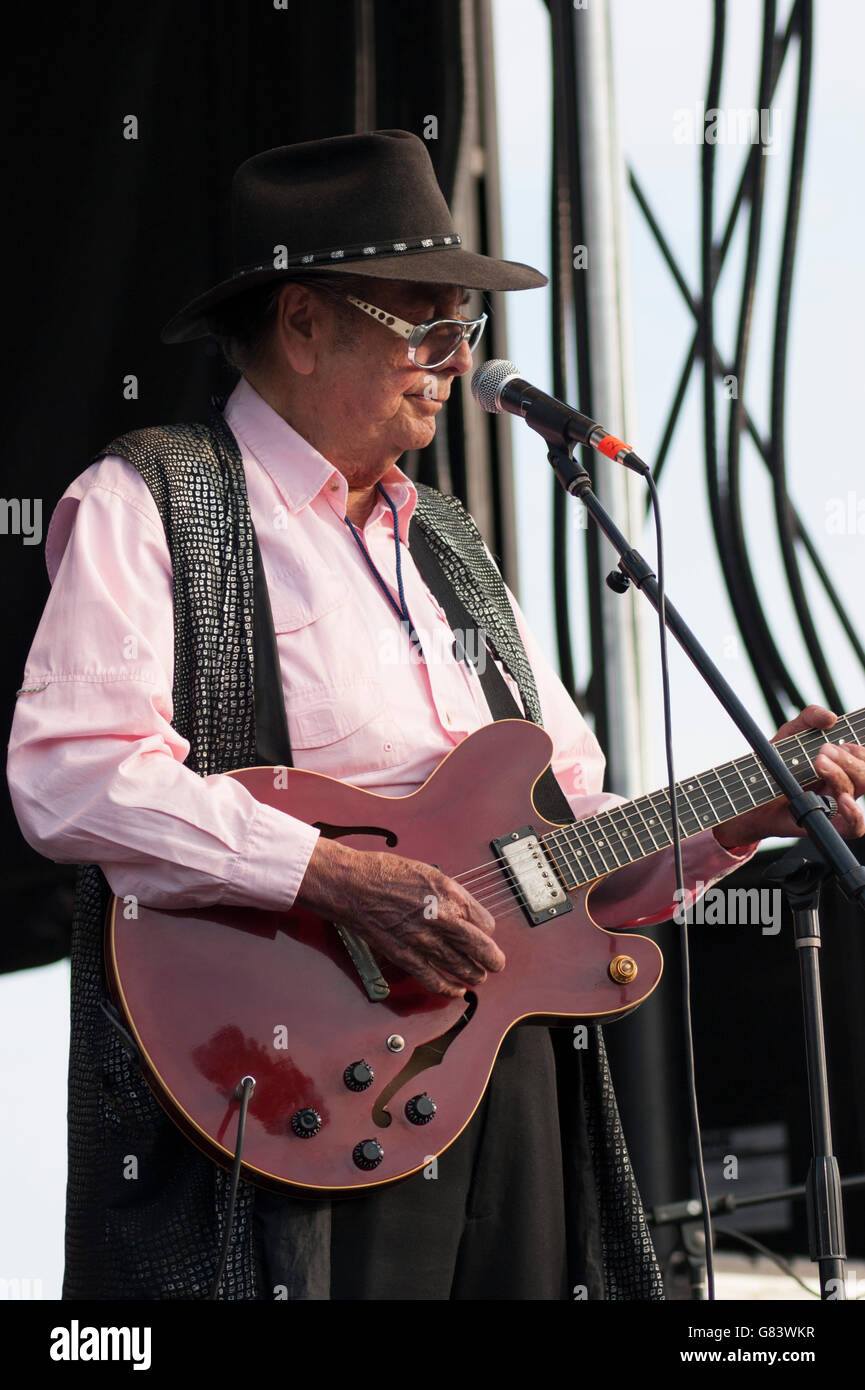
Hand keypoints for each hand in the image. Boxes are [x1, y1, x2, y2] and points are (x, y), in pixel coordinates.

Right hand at [296, 836, 505, 997]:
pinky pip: (434, 979)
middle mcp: (442, 918)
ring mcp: (424, 940)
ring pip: (461, 967)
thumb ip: (450, 895)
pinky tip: (456, 990)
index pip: (486, 923)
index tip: (484, 932)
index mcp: (450, 894)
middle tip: (496, 963)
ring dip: (474, 975)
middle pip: (481, 949)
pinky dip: (449, 988)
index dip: (487, 930)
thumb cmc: (386, 873)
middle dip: (493, 960)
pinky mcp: (405, 956)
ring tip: (478, 976)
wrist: (353, 885)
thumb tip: (465, 912)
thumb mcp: (429, 873)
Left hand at [714, 704, 864, 849]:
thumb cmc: (776, 762)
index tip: (845, 742)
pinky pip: (853, 827)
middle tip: (823, 750)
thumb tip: (831, 717)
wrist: (750, 791)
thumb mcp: (791, 732)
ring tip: (818, 762)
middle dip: (847, 759)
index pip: (863, 758)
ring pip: (855, 791)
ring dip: (840, 774)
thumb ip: (810, 718)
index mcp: (841, 763)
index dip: (860, 752)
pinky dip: (855, 814)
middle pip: (863, 775)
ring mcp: (835, 805)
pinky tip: (844, 800)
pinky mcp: (825, 823)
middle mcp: (843, 784)